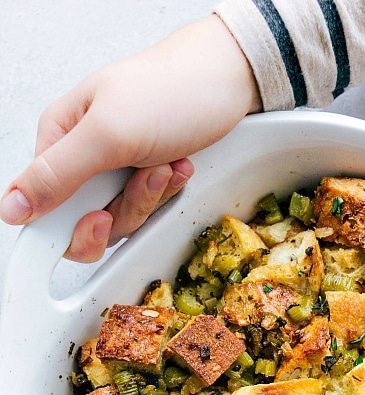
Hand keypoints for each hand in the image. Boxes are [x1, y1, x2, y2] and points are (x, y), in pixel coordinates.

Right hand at [0, 16, 259, 261]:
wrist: (226, 80)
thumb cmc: (169, 91)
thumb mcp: (106, 134)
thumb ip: (57, 175)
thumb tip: (11, 207)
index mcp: (60, 139)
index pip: (45, 206)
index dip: (74, 226)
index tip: (102, 219)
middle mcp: (84, 155)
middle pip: (88, 221)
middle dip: (124, 208)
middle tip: (145, 179)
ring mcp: (116, 168)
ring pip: (122, 217)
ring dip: (150, 197)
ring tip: (165, 163)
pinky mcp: (146, 176)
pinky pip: (149, 207)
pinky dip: (167, 191)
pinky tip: (178, 165)